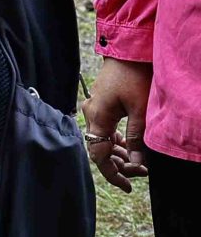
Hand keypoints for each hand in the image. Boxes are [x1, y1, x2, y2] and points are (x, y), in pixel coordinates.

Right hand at [84, 57, 153, 190]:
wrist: (129, 50)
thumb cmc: (135, 77)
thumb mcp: (141, 111)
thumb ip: (137, 138)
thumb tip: (138, 162)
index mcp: (97, 117)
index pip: (98, 155)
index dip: (112, 173)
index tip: (128, 186)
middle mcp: (92, 113)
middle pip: (100, 148)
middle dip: (120, 164)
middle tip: (144, 171)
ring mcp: (96, 107)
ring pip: (103, 139)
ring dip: (120, 152)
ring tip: (141, 160)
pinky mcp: (103, 102)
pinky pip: (106, 128)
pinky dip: (118, 140)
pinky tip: (132, 144)